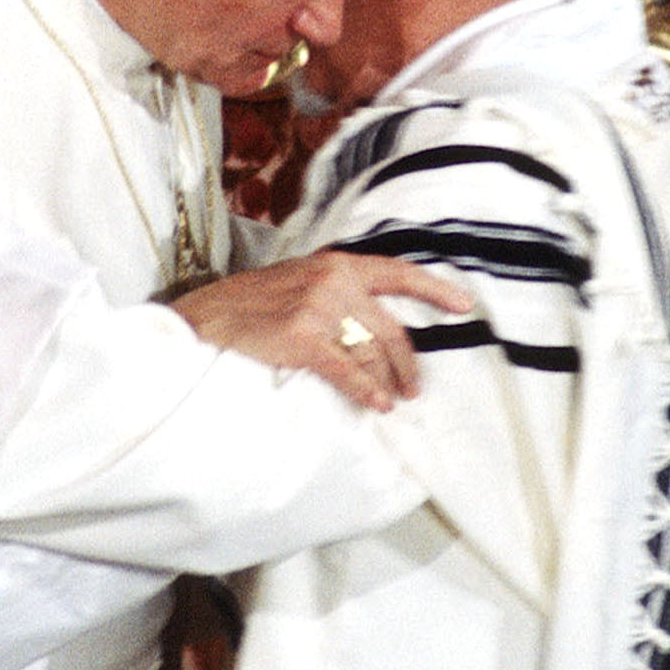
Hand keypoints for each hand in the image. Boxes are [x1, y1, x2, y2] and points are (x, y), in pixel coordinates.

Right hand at [171, 250, 477, 411]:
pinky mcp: (302, 337)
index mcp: (336, 264)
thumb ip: (336, 292)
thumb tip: (375, 326)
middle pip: (390, 327)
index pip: (397, 272)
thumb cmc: (250, 305)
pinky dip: (366, 391)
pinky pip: (347, 370)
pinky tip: (377, 405)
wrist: (204, 318)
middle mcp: (333, 280)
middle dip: (408, 363)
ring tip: (392, 401)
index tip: (465, 306)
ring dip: (387, 382)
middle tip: (415, 388)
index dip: (434, 289)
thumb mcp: (298, 281)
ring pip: (372, 352)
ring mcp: (318, 307)